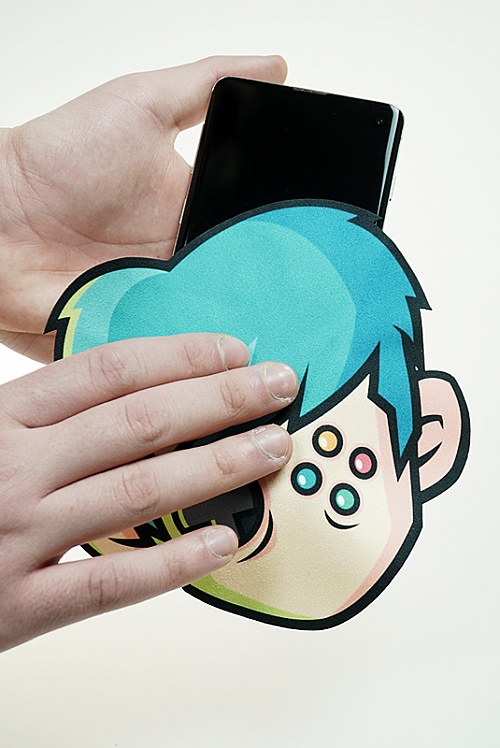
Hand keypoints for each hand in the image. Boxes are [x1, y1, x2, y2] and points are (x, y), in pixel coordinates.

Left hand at [0, 55, 286, 361]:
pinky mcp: (133, 337)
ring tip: (276, 345)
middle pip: (245, 291)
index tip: (322, 258)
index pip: (256, 238)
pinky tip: (220, 367)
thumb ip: (206, 85)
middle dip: (274, 303)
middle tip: (307, 311)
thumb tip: (274, 65)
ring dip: (239, 338)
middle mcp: (183, 264)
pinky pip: (173, 359)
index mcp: (195, 216)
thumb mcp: (139, 104)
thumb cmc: (59, 158)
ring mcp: (159, 304)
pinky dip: (193, 367)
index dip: (289, 249)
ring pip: (216, 329)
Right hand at [0, 333, 296, 650]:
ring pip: (138, 494)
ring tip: (272, 449)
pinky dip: (173, 562)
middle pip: (139, 423)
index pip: (108, 371)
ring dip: (217, 468)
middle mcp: (12, 468)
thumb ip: (43, 411)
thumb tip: (128, 385)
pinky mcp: (16, 607)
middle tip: (280, 386)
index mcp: (0, 416)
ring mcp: (16, 537)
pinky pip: (110, 583)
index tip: (235, 351)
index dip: (181, 356)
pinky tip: (224, 542)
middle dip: (221, 399)